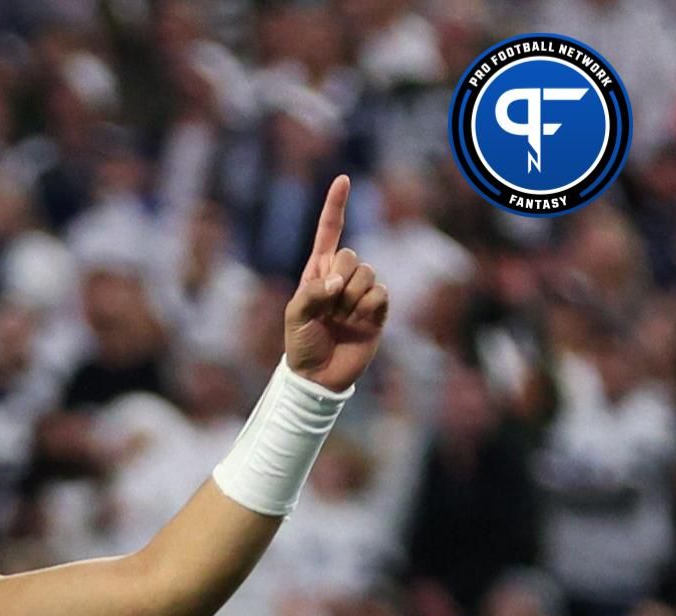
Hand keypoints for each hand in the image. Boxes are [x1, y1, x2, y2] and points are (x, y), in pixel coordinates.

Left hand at [283, 175, 389, 392]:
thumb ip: (312, 293)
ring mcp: (361, 293)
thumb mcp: (295, 316)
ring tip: (339, 320)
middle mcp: (341, 278)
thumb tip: (339, 281)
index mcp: (317, 272)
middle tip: (327, 307)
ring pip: (368, 274)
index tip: (343, 179)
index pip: (329, 232)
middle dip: (338, 279)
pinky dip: (367, 308)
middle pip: (351, 255)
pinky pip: (380, 294)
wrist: (319, 376)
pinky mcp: (378, 310)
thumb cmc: (301, 344)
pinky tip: (357, 324)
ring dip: (351, 299)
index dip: (336, 206)